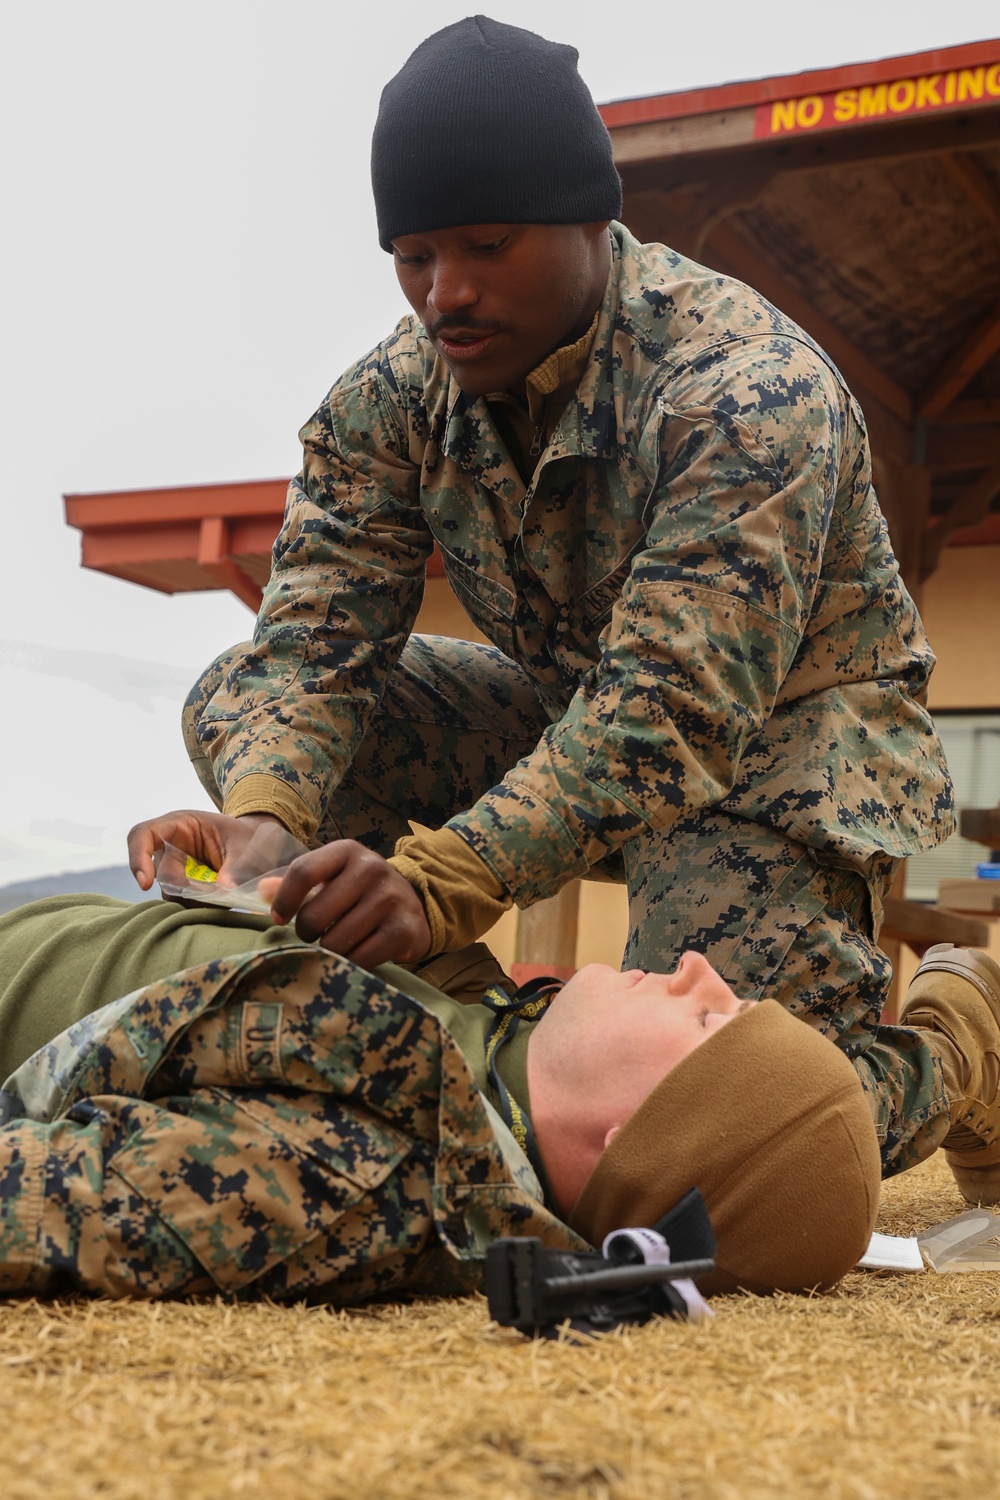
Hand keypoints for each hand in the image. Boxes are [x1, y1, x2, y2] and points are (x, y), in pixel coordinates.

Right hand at [127, 810, 285, 892]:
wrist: (260, 847)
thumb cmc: (248, 838)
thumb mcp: (245, 847)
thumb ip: (234, 867)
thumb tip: (223, 889)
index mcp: (180, 824)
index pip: (142, 835)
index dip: (137, 858)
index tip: (145, 883)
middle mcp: (172, 846)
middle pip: (161, 873)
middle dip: (183, 888)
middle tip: (214, 895)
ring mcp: (177, 868)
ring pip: (171, 892)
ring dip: (194, 900)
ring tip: (224, 898)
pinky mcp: (186, 887)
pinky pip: (184, 901)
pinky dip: (200, 906)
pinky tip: (220, 903)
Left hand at [263, 841, 431, 968]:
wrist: (412, 905)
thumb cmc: (358, 891)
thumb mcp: (330, 877)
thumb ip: (296, 883)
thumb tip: (261, 891)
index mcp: (347, 851)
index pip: (303, 872)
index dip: (284, 901)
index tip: (277, 919)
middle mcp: (372, 868)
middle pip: (315, 913)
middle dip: (306, 932)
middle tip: (313, 934)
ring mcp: (391, 899)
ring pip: (335, 940)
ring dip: (328, 950)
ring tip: (334, 943)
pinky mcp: (403, 930)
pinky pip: (359, 958)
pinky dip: (350, 963)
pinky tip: (353, 954)